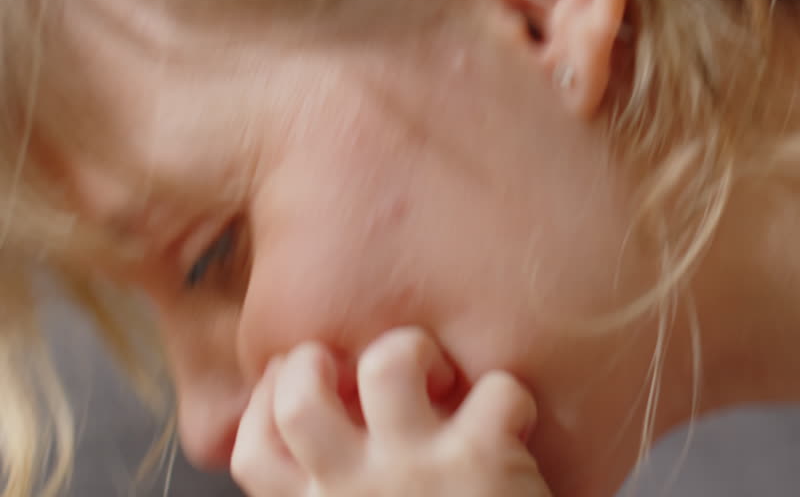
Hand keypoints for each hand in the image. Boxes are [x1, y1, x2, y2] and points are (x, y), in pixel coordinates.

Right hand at [231, 327, 550, 496]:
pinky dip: (510, 396)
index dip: (266, 402)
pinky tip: (512, 423)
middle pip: (300, 394)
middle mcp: (350, 491)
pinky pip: (495, 391)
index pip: (252, 448)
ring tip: (438, 377)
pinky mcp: (482, 459)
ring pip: (388, 364)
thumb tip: (329, 462)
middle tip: (354, 364)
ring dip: (414, 351)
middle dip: (320, 360)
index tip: (290, 381)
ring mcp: (413, 470)